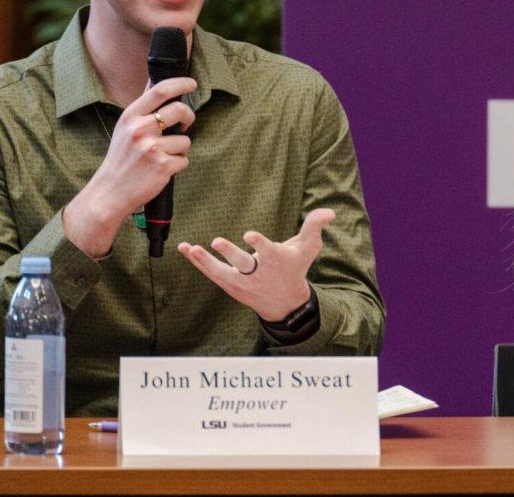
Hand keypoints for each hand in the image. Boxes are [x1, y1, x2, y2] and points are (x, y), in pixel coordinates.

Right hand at [63, 77, 196, 257]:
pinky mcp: (162, 166)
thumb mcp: (125, 128)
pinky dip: (177, 165)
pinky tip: (162, 170)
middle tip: (186, 123)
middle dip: (189, 116)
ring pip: (185, 140)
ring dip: (180, 149)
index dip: (180, 84)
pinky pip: (184, 160)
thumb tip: (157, 84)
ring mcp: (151, 148)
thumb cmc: (121, 159)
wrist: (111, 191)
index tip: (192, 83)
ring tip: (162, 157)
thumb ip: (142, 108)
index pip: (160, 90)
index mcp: (131, 116)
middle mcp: (140, 129)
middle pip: (180, 110)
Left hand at [176, 208, 334, 321]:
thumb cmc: (295, 268)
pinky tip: (184, 248)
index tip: (249, 235)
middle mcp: (258, 273)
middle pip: (243, 264)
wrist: (284, 303)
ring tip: (191, 248)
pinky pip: (211, 273)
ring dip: (205, 261)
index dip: (259, 243)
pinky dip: (197, 262)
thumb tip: (329, 211)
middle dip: (230, 253)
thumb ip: (315, 226)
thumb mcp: (308, 247)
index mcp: (276, 261)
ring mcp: (242, 281)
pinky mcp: (230, 285)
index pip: (267, 251)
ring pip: (222, 272)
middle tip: (216, 241)